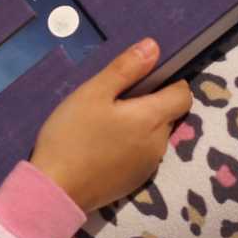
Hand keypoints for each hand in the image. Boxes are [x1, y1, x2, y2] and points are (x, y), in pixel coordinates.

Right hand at [30, 39, 191, 212]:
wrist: (55, 189)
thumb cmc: (73, 134)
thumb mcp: (94, 92)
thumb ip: (126, 68)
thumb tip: (154, 47)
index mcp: (152, 119)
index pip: (183, 95)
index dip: (169, 82)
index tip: (144, 78)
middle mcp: (159, 144)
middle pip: (167, 114)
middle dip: (149, 103)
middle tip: (113, 99)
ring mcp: (148, 166)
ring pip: (154, 135)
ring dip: (139, 125)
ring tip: (104, 122)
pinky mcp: (135, 182)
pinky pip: (142, 154)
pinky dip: (130, 144)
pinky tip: (102, 145)